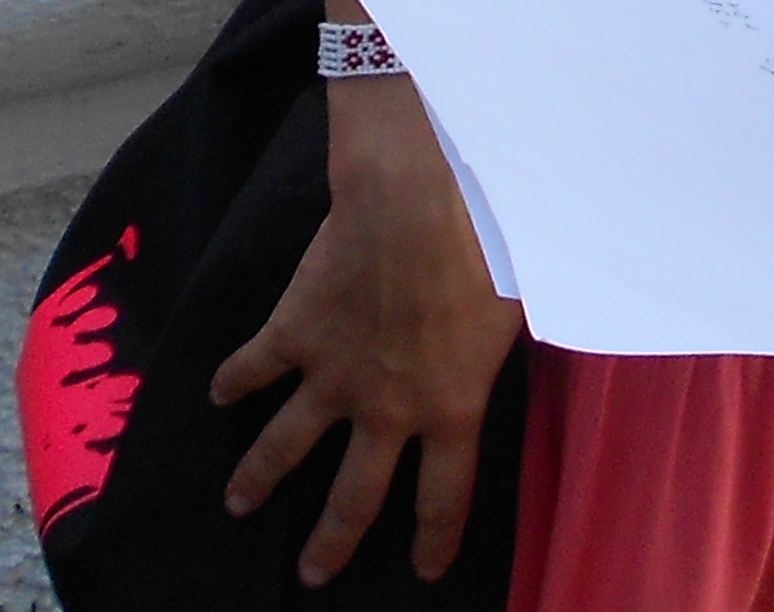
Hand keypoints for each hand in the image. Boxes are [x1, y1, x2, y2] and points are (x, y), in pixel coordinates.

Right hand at [210, 75, 527, 581]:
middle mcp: (387, 408)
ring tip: (236, 503)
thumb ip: (512, 346)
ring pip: (283, 447)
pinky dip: (231, 382)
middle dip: (331, 543)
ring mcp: (333, 376)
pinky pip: (253, 367)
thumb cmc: (490, 242)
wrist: (420, 199)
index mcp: (450, 408)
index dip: (435, 539)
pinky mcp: (295, 333)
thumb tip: (556, 333)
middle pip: (354, 498)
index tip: (424, 570)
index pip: (445, 496)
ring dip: (258, 478)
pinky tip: (217, 395)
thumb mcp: (523, 308)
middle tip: (314, 575)